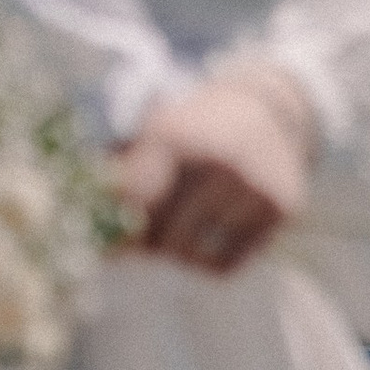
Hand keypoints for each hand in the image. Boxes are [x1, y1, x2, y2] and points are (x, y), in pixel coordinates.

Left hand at [113, 67, 312, 276]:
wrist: (268, 105)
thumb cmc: (197, 125)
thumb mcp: (158, 129)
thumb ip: (122, 170)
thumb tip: (89, 225)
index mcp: (177, 134)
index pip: (136, 197)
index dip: (118, 227)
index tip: (108, 247)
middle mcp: (218, 159)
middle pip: (163, 233)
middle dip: (147, 243)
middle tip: (143, 243)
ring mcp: (253, 185)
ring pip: (193, 254)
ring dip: (177, 253)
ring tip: (176, 237)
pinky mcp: (280, 208)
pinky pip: (227, 264)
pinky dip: (208, 263)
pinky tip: (207, 240)